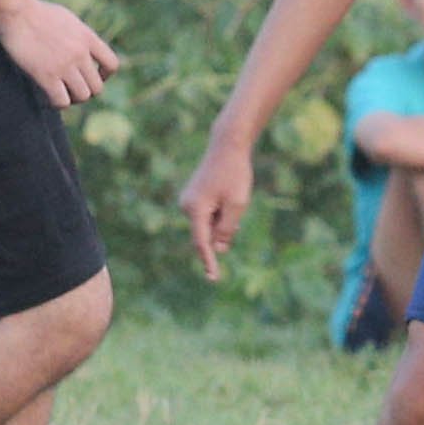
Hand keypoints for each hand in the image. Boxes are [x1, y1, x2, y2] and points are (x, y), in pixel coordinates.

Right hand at [0, 0, 120, 109]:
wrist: (16, 11)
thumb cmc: (36, 12)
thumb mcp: (68, 19)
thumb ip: (79, 36)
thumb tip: (83, 49)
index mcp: (87, 38)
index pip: (112, 64)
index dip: (104, 75)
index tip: (92, 76)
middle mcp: (80, 53)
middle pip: (97, 87)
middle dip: (86, 91)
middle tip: (72, 89)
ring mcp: (64, 65)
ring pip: (82, 96)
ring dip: (73, 99)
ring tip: (62, 94)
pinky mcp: (46, 75)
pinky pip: (61, 101)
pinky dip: (57, 103)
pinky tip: (49, 97)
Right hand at [179, 140, 256, 281]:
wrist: (227, 147)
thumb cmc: (234, 174)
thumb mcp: (237, 205)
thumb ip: (227, 229)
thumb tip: (218, 249)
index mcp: (195, 209)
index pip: (201, 242)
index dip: (208, 261)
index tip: (213, 278)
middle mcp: (186, 206)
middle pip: (207, 232)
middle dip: (222, 230)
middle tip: (234, 206)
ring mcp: (188, 202)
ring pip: (208, 224)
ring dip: (223, 220)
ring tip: (232, 197)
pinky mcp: (193, 198)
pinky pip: (208, 215)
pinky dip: (220, 214)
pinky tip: (228, 198)